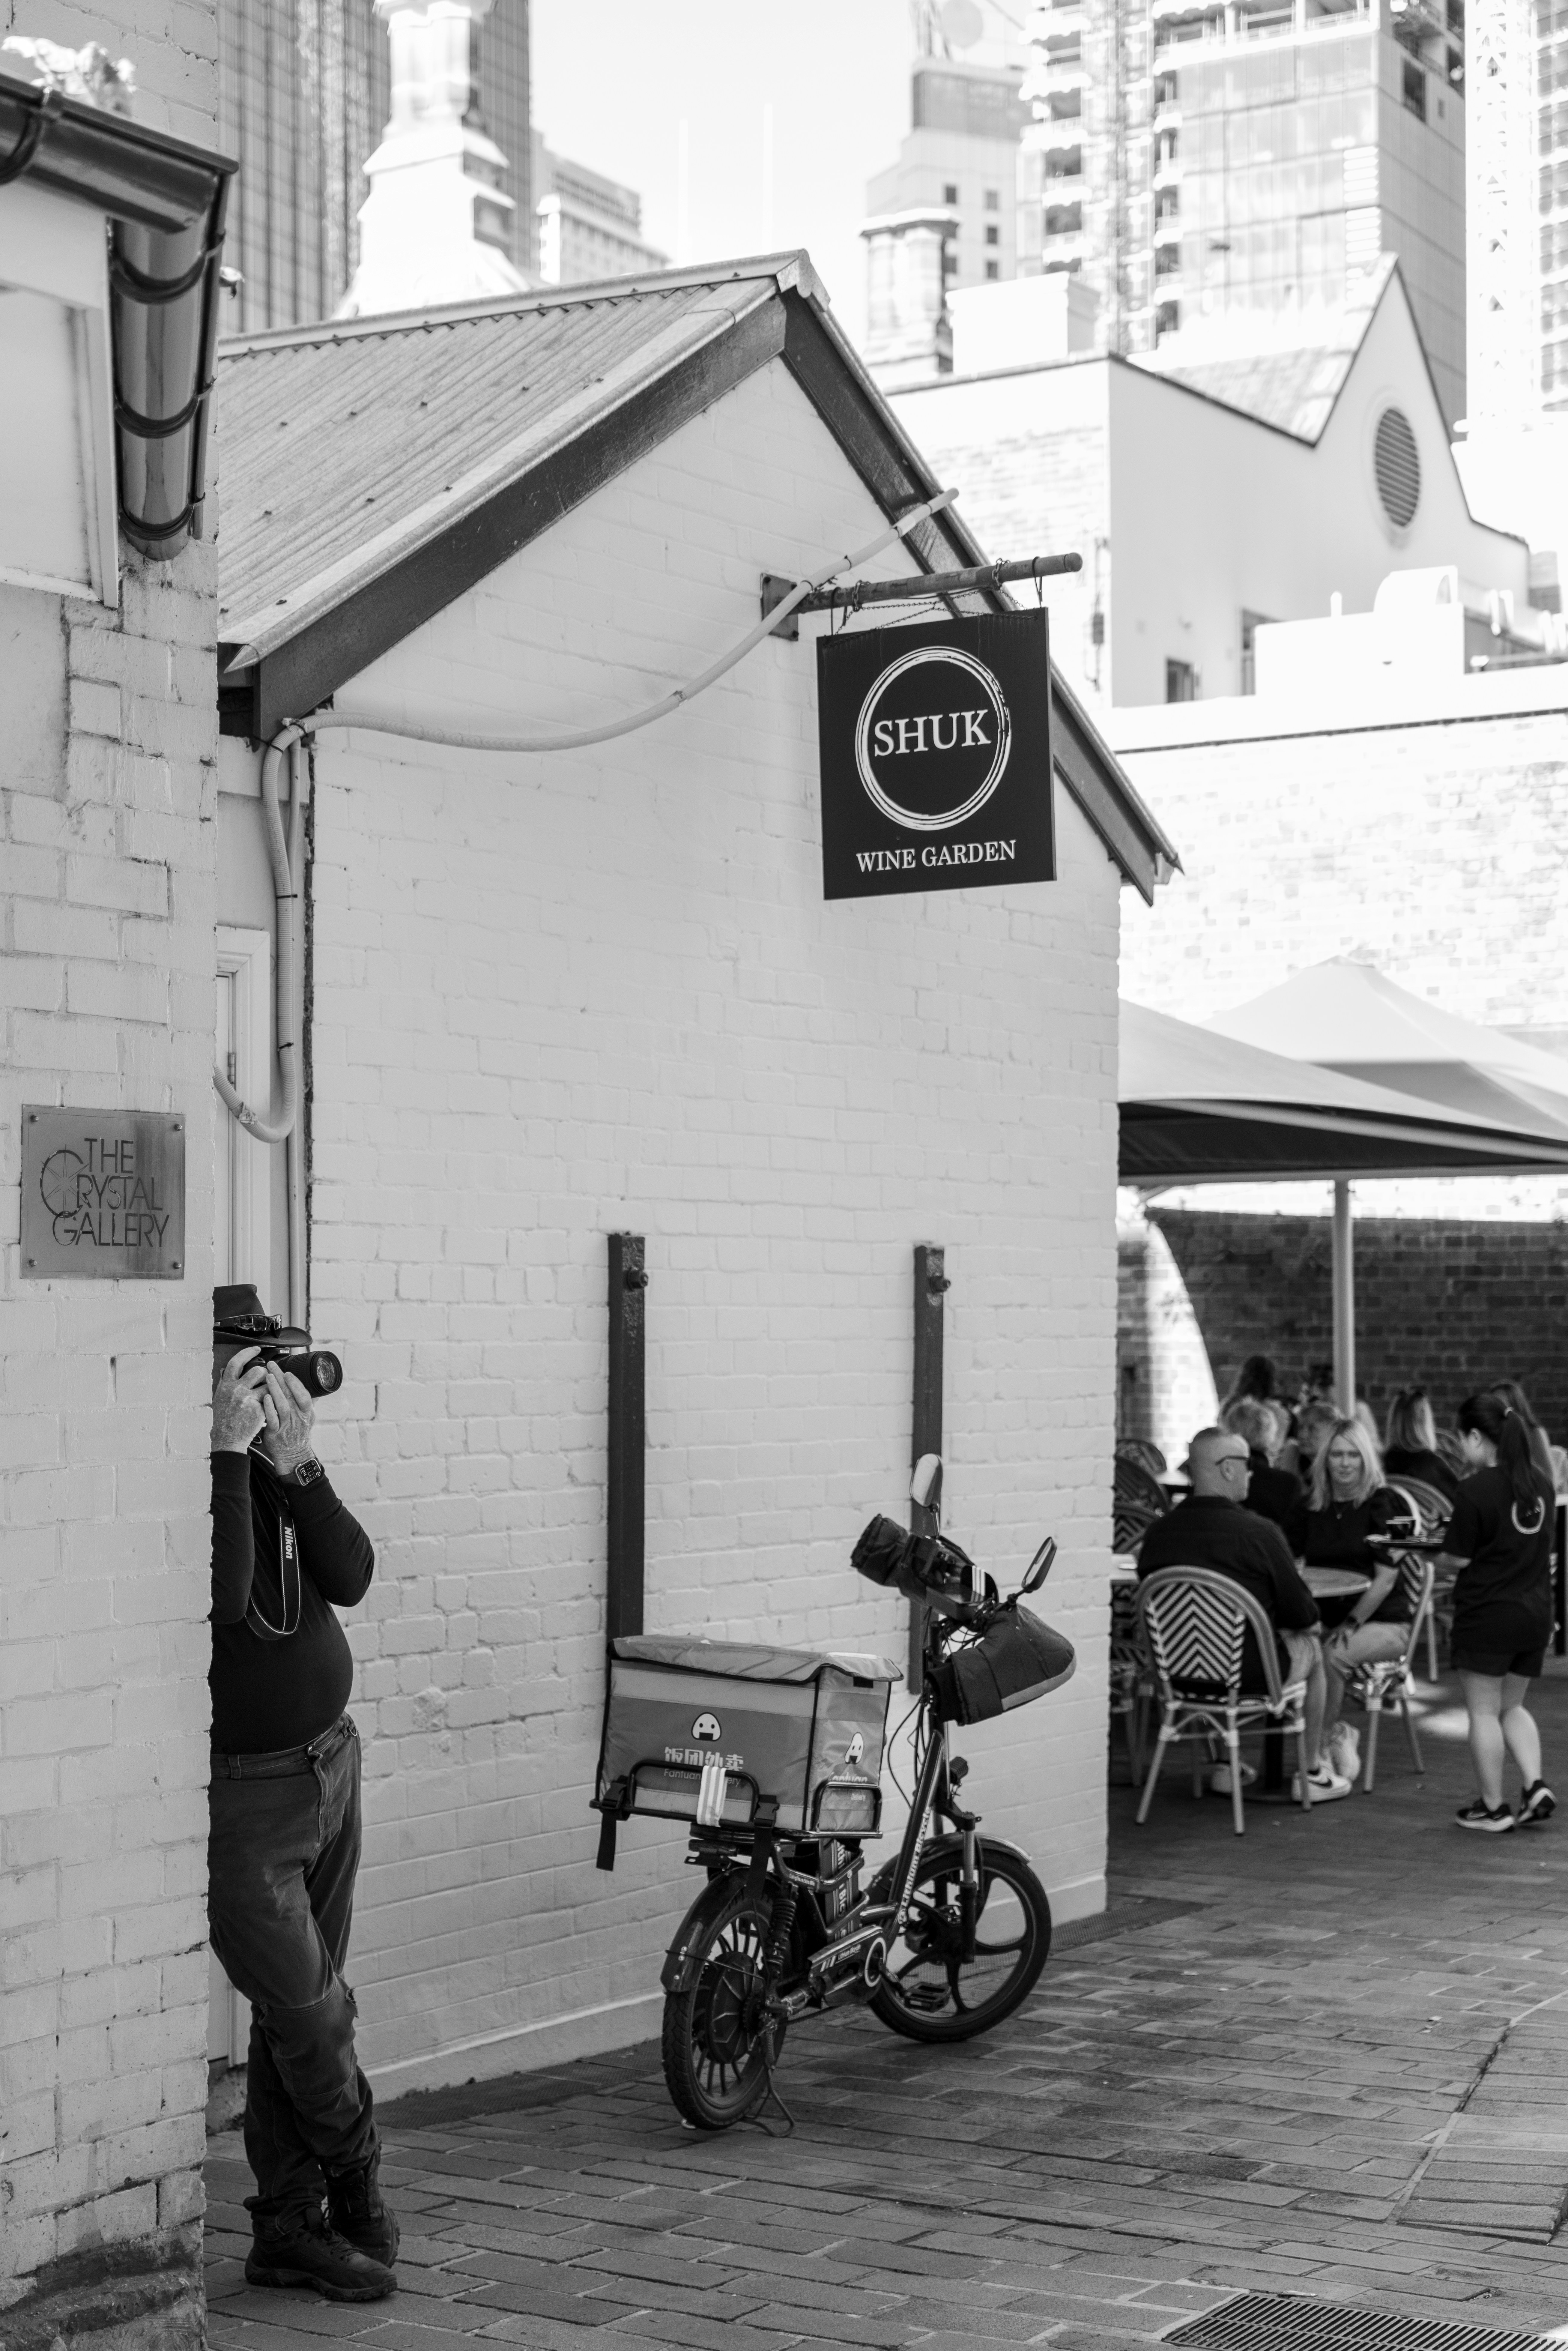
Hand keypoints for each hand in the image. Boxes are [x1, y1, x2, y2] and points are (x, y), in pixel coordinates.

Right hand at [212, 1347, 265, 1454]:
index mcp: (226, 1385)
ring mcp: (247, 1399)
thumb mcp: (220, 1398)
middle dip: (265, 1373)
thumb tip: (228, 1371)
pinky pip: (270, 1399)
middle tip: (266, 1378)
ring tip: (268, 1393)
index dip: (247, 1353)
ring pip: (268, 1384)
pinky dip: (271, 1402)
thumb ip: (226, 1384)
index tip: (256, 1349)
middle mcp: (236, 1390)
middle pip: (257, 1371)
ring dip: (271, 1387)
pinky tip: (268, 1406)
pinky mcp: (258, 1409)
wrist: (227, 1439)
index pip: (236, 1362)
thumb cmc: (223, 1420)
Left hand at [256, 1362, 316, 1476]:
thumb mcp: (307, 1418)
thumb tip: (309, 1385)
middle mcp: (299, 1418)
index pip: (303, 1394)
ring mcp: (287, 1426)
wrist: (293, 1456)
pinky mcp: (276, 1434)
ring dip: (275, 1389)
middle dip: (281, 1378)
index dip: (296, 1382)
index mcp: (307, 1413)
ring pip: (282, 1405)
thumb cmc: (298, 1434)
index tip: (287, 1371)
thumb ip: (306, 1402)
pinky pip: (272, 1419)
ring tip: (267, 1377)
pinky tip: (265, 1397)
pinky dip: (269, 1407)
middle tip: (272, 1366)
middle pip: (291, 1395)